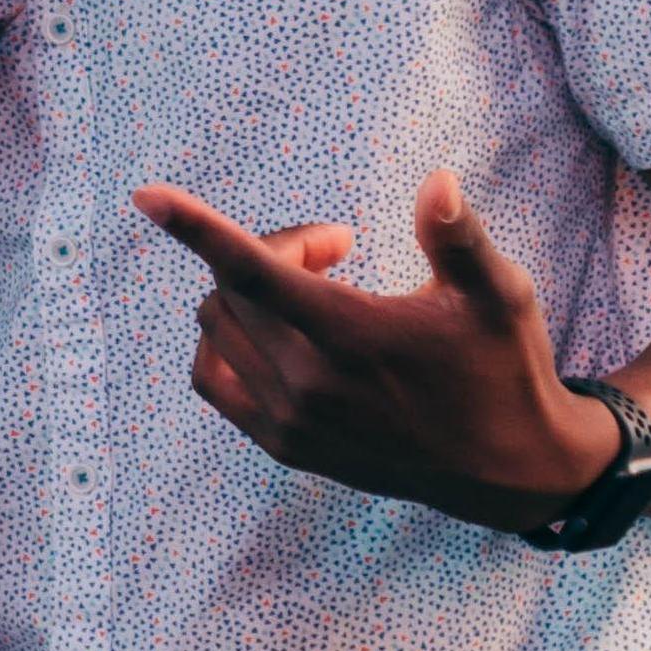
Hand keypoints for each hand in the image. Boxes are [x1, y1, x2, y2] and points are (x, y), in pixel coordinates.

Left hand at [135, 174, 609, 522]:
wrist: (505, 469)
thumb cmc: (503, 369)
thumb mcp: (499, 295)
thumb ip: (458, 237)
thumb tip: (436, 181)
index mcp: (353, 337)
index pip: (253, 272)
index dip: (196, 229)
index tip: (145, 196)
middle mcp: (308, 384)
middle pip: (233, 288)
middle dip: (274, 248)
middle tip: (334, 247)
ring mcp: (288, 421)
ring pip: (217, 328)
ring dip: (245, 291)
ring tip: (311, 288)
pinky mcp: (282, 445)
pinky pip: (214, 378)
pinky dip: (227, 340)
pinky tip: (277, 329)